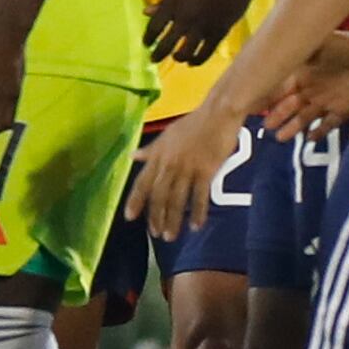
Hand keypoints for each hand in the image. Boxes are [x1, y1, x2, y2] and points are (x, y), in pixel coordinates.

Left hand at [125, 105, 238, 237]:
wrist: (218, 113)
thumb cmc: (194, 123)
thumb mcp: (168, 135)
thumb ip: (151, 149)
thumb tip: (132, 155)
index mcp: (159, 154)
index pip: (143, 181)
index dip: (135, 200)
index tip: (129, 217)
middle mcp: (170, 162)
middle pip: (159, 195)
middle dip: (156, 216)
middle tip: (156, 233)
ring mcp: (188, 167)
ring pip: (177, 199)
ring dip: (173, 219)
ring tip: (170, 235)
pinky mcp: (206, 170)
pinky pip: (200, 196)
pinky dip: (197, 212)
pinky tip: (196, 226)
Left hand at [147, 0, 258, 67]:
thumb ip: (165, 1)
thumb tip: (145, 12)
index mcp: (173, 2)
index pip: (154, 27)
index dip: (148, 38)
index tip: (146, 44)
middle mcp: (185, 17)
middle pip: (165, 44)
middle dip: (157, 55)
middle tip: (153, 59)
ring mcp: (202, 26)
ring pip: (184, 53)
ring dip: (177, 58)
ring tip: (176, 57)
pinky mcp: (218, 32)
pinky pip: (204, 54)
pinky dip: (196, 61)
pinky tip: (192, 62)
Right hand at [263, 33, 348, 141]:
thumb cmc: (348, 46)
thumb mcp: (321, 43)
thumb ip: (301, 51)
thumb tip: (278, 53)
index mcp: (302, 73)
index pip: (279, 88)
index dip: (267, 97)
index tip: (251, 105)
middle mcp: (310, 89)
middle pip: (288, 107)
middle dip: (277, 115)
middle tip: (265, 125)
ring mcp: (326, 101)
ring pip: (304, 118)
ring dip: (292, 127)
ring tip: (280, 138)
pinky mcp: (343, 111)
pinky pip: (327, 125)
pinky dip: (319, 132)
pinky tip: (309, 138)